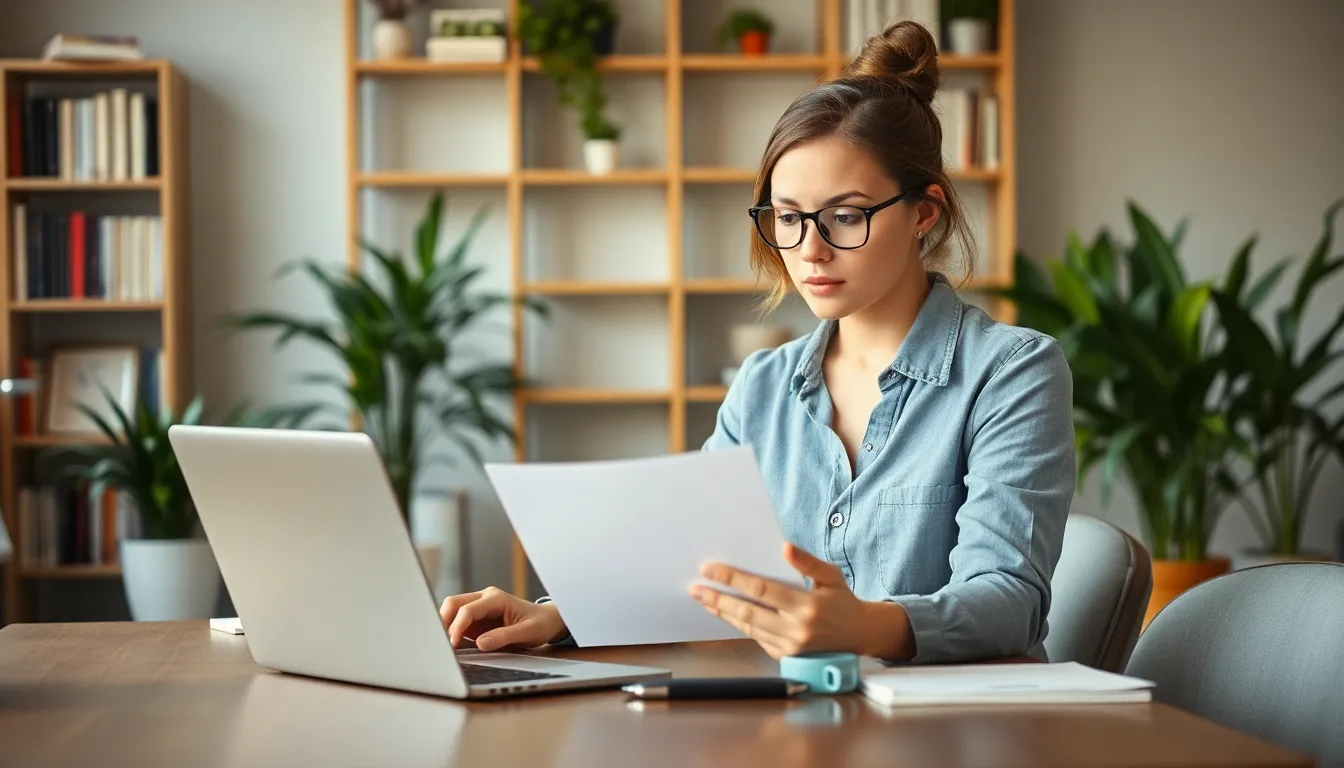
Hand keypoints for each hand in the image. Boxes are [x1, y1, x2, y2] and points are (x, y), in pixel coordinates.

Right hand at [438, 587, 567, 651]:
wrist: (547, 620)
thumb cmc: (540, 623)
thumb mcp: (527, 632)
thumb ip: (504, 637)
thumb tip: (480, 643)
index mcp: (496, 598)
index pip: (468, 609)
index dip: (457, 627)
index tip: (452, 645)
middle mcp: (484, 599)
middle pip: (453, 603)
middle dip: (444, 622)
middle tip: (442, 644)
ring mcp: (479, 607)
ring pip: (452, 611)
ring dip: (446, 627)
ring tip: (445, 647)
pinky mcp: (476, 619)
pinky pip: (458, 622)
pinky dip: (452, 633)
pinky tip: (453, 647)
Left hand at [690, 542, 913, 659]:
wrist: (859, 635)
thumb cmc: (842, 601)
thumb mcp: (831, 576)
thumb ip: (807, 562)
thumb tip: (784, 547)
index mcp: (807, 606)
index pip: (761, 590)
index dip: (732, 579)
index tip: (710, 569)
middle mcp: (796, 630)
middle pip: (747, 612)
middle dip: (718, 598)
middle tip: (695, 588)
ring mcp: (790, 647)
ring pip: (748, 627)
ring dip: (722, 613)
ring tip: (704, 599)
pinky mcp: (786, 657)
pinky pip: (756, 638)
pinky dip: (738, 625)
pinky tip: (724, 613)